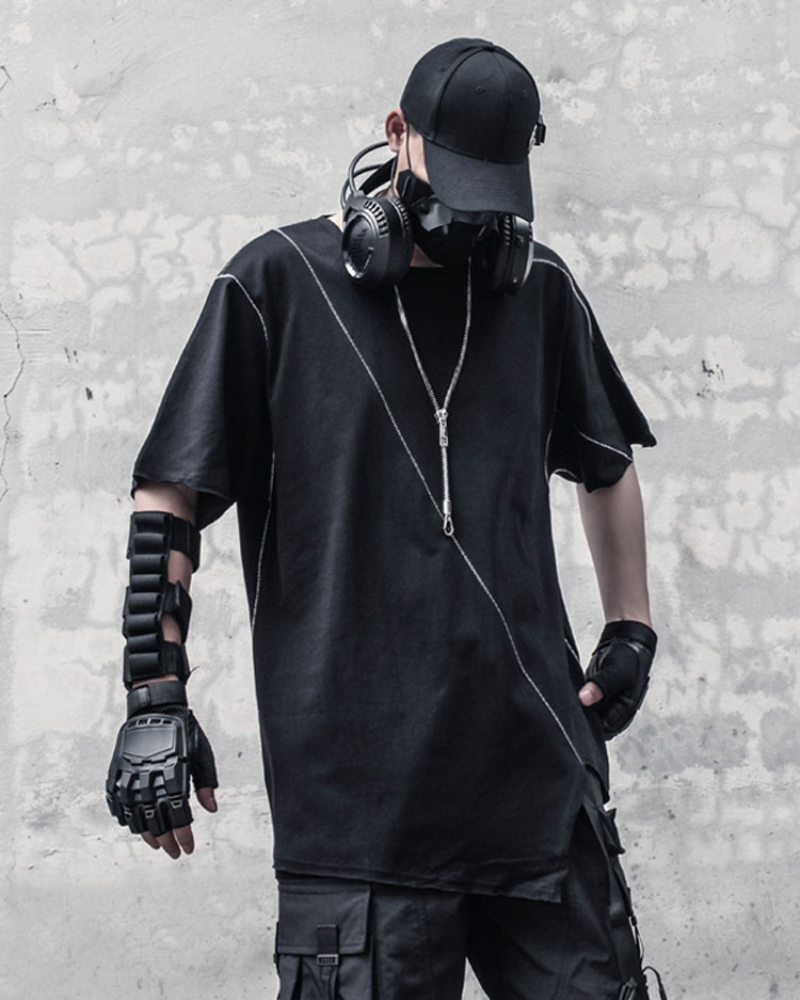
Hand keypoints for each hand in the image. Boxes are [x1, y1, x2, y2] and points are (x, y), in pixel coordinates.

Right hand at [106, 699, 217, 858]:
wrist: (155, 707)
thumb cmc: (183, 728)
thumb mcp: (202, 753)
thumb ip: (206, 782)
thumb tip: (211, 808)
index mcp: (173, 775)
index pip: (179, 817)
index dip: (183, 836)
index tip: (188, 848)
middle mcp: (150, 779)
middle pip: (156, 822)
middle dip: (167, 842)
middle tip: (174, 852)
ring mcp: (130, 777)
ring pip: (135, 817)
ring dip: (147, 835)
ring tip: (157, 844)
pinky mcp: (117, 772)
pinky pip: (117, 804)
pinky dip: (125, 818)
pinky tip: (134, 826)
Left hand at [578, 620, 656, 739]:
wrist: (624, 642)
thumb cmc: (628, 658)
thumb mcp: (616, 671)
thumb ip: (600, 686)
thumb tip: (584, 699)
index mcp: (625, 710)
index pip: (604, 729)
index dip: (588, 726)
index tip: (574, 717)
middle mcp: (614, 710)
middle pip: (594, 724)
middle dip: (581, 719)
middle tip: (566, 710)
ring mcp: (603, 703)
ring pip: (587, 714)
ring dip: (578, 710)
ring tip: (565, 702)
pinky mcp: (593, 695)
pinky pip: (582, 703)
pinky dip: (575, 700)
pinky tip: (566, 696)